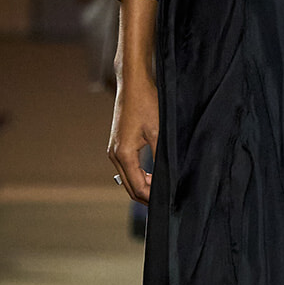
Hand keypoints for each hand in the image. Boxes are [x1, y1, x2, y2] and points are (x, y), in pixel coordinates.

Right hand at [109, 0, 159, 202]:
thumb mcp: (159, 132)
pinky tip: (154, 174)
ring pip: (127, 178)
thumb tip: (169, 178)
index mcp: (124, 154)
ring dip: (143, 186)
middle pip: (130, 187)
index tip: (169, 202)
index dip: (153, 199)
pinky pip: (126, 167)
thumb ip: (162, 158)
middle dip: (147, 196)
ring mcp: (113, 149)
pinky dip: (139, 175)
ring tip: (164, 188)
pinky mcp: (117, 144)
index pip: (138, 188)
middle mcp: (115, 154)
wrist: (133, 83)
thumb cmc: (147, 103)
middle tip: (168, 200)